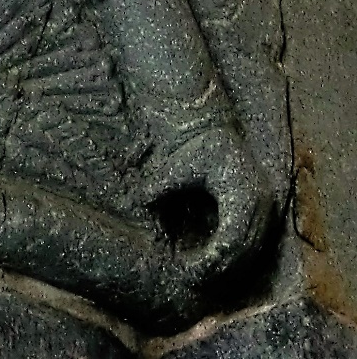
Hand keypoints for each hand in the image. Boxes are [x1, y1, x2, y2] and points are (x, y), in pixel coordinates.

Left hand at [144, 123, 272, 281]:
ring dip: (230, 264)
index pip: (231, 238)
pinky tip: (212, 259)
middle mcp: (260, 203)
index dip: (213, 259)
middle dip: (220, 268)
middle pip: (245, 249)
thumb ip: (162, 185)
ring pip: (252, 248)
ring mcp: (266, 207)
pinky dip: (234, 253)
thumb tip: (142, 201)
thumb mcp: (178, 165)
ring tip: (201, 275)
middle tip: (192, 279)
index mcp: (242, 193)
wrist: (219, 130)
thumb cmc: (198, 146)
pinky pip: (253, 239)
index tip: (191, 270)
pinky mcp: (263, 209)